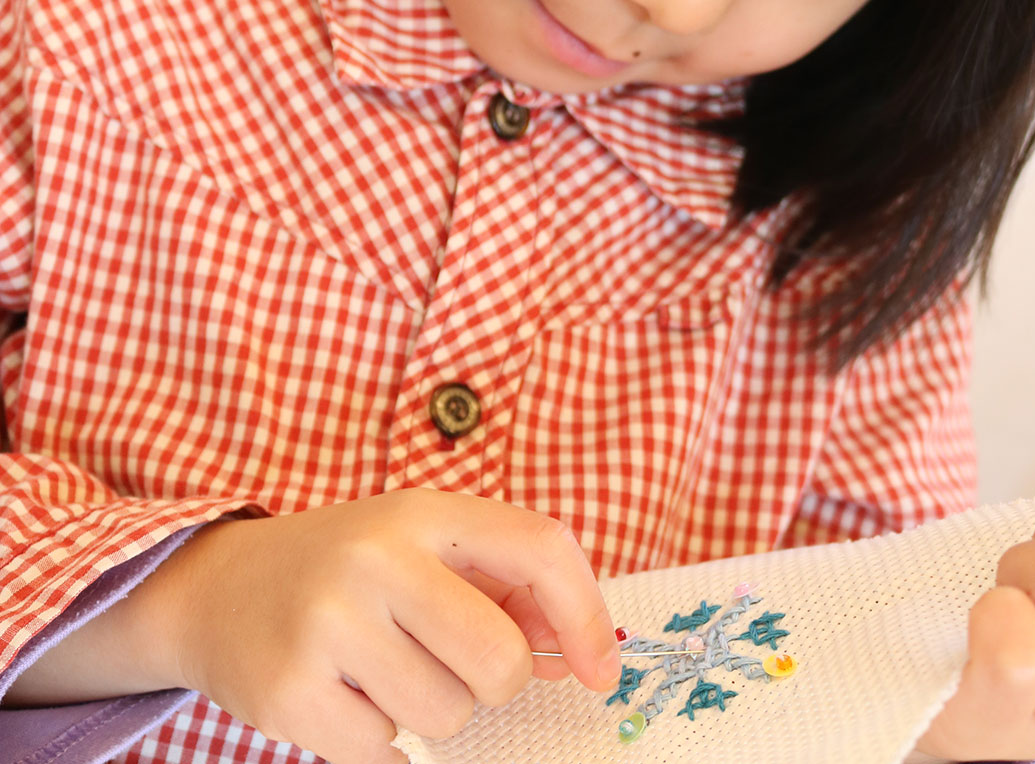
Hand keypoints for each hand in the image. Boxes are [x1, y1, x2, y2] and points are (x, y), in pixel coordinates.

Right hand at [152, 491, 620, 763]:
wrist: (218, 587)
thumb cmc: (350, 569)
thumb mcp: (423, 546)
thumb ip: (504, 584)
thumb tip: (579, 648)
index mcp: (423, 511)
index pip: (538, 548)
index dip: (585, 615)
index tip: (601, 671)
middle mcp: (377, 555)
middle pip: (498, 659)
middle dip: (495, 683)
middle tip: (454, 666)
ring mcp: (329, 623)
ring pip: (446, 716)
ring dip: (431, 711)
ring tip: (385, 671)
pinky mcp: (290, 692)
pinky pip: (386, 754)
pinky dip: (381, 743)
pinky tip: (348, 698)